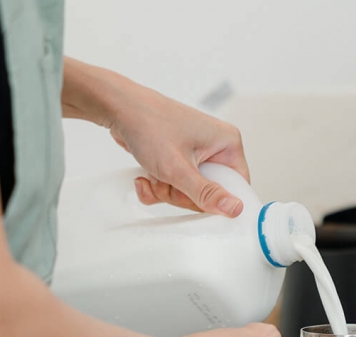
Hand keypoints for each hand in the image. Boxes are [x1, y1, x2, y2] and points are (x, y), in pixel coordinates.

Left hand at [111, 89, 248, 216]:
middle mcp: (216, 147)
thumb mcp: (178, 168)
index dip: (220, 202)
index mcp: (227, 144)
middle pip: (211, 193)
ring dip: (167, 191)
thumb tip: (235, 209)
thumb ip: (206, 193)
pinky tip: (146, 176)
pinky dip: (159, 186)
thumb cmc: (148, 125)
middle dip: (183, 196)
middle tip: (168, 183)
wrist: (118, 108)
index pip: (237, 186)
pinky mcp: (180, 158)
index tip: (199, 206)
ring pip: (191, 193)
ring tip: (153, 175)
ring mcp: (197, 153)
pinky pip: (176, 186)